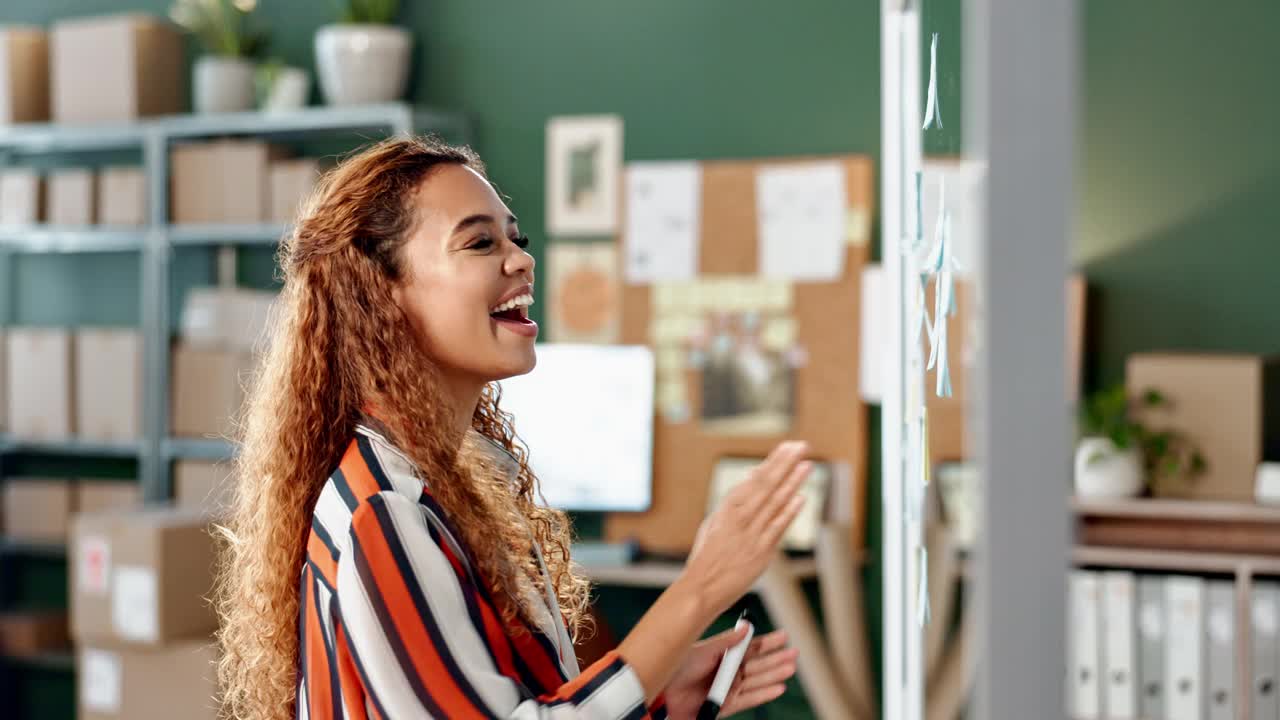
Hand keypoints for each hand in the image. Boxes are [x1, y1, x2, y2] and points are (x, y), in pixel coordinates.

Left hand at [662, 626, 798, 718]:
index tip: (784, 636)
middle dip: (776, 659)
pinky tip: (778, 688)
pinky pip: (748, 699)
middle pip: (757, 665)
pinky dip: (763, 694)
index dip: (767, 642)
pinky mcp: (723, 706)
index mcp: (720, 655)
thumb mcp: (702, 650)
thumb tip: (746, 628)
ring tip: (791, 668)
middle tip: (795, 654)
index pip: (749, 647)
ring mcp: (725, 689)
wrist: (660, 694)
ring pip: (756, 681)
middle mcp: (725, 671)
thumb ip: (726, 642)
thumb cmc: (676, 669)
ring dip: (774, 675)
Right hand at [682, 441, 810, 614]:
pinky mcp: (761, 552)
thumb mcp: (715, 522)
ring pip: (775, 503)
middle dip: (785, 464)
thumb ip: (736, 501)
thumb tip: (754, 476)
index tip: (787, 447)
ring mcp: (751, 534)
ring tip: (807, 465)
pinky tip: (801, 498)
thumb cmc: (708, 554)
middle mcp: (740, 518)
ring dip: (792, 482)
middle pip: (766, 485)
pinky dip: (790, 512)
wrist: (702, 586)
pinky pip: (778, 527)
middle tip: (801, 446)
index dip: (773, 462)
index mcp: (727, 508)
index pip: (755, 479)